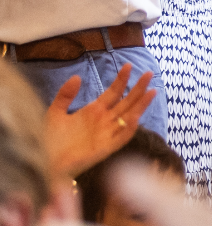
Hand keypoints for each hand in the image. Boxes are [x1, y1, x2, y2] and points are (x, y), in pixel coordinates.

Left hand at [43, 67, 157, 180]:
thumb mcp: (55, 112)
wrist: (45, 160)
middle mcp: (105, 121)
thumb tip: (77, 76)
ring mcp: (107, 133)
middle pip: (126, 102)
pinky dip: (129, 129)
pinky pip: (122, 137)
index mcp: (94, 111)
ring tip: (152, 91)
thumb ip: (66, 94)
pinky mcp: (106, 148)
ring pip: (130, 116)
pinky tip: (135, 118)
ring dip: (141, 105)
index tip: (128, 65)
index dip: (121, 80)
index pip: (113, 92)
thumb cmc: (50, 139)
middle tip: (149, 73)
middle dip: (138, 88)